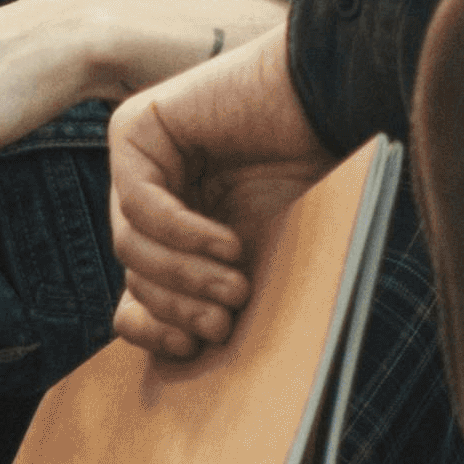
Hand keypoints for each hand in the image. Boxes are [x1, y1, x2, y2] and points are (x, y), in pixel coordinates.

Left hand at [106, 29, 328, 362]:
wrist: (334, 106)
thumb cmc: (318, 184)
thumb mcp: (267, 258)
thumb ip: (223, 297)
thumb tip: (178, 357)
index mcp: (177, 234)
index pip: (134, 297)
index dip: (154, 330)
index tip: (193, 349)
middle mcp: (151, 199)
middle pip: (133, 275)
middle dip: (177, 307)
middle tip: (224, 325)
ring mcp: (139, 163)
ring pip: (130, 245)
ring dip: (184, 277)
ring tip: (237, 286)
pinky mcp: (135, 130)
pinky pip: (139, 201)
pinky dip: (182, 233)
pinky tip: (227, 244)